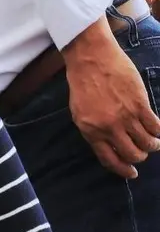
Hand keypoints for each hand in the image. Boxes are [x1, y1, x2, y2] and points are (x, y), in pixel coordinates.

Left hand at [63, 18, 159, 178]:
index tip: (132, 173)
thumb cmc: (83, 83)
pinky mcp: (140, 105)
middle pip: (132, 154)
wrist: (91, 58)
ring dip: (153, 145)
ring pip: (147, 143)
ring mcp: (125, 117)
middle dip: (139, 157)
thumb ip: (94, 130)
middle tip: (143, 152)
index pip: (109, 159)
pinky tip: (158, 129)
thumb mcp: (79, 112)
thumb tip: (109, 147)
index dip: (123, 170)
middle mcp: (108, 127)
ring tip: (154, 142)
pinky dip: (159, 131)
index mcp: (90, 131)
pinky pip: (155, 126)